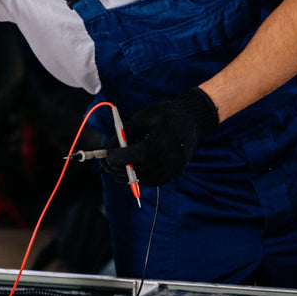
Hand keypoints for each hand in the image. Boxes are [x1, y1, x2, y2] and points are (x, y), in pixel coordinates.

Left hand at [101, 88, 218, 186]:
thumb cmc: (166, 114)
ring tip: (112, 167)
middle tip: (104, 163)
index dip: (118, 158)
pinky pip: (152, 181)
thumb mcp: (143, 117)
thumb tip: (107, 145)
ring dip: (125, 175)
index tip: (105, 155)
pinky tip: (128, 171)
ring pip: (143, 178)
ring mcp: (172, 168)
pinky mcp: (174, 173)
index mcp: (160, 143)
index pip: (136, 156)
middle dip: (117, 168)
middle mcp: (168, 159)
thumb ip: (125, 132)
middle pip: (138, 170)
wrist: (192, 119)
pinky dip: (138, 178)